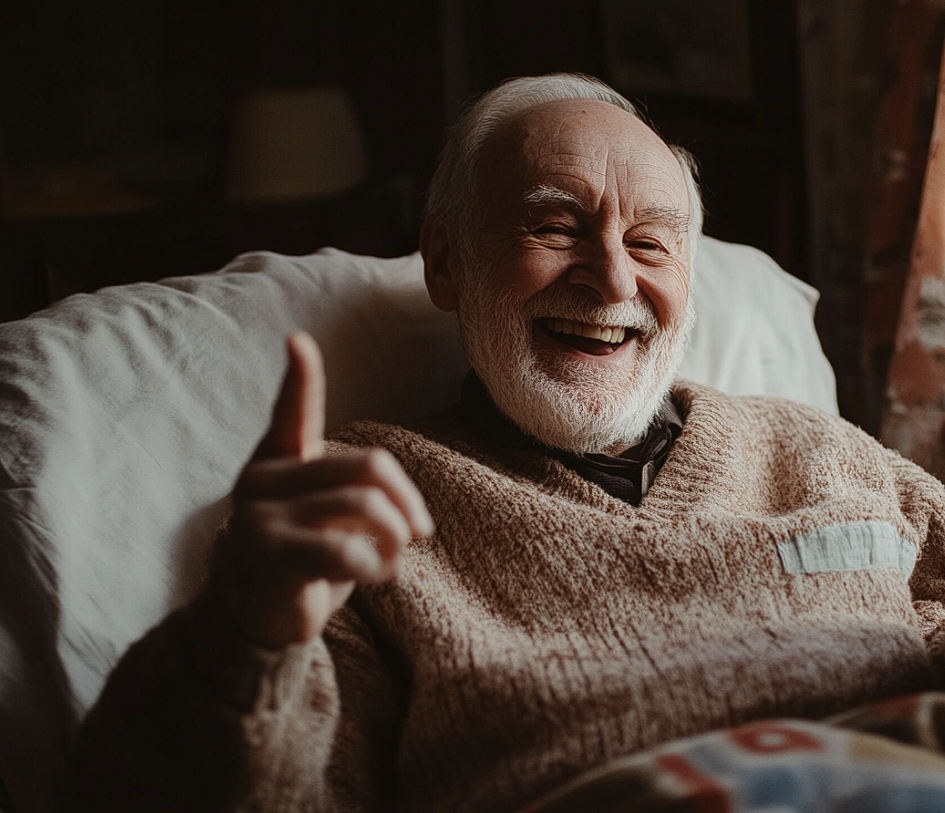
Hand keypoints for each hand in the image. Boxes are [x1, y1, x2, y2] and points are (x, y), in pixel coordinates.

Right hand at [209, 331, 433, 649]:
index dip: (301, 377)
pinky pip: (347, 550)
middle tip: (418, 531)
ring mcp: (262, 516)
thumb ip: (356, 497)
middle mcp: (264, 478)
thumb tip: (413, 521)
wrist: (254, 615)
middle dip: (406, 499)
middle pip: (367, 465)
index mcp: (279, 458)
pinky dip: (379, 564)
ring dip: (396, 537)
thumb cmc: (302, 556)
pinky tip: (377, 574)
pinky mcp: (272, 556)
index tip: (298, 341)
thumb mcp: (328, 515)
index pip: (293, 411)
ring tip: (393, 556)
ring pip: (364, 506)